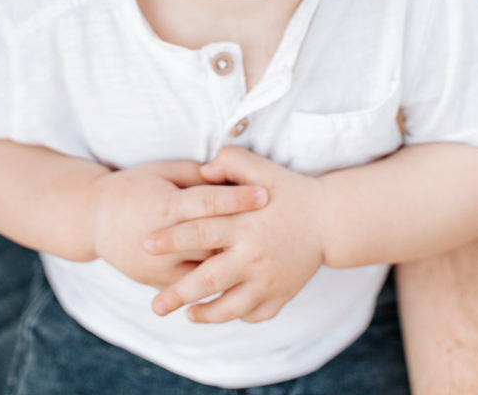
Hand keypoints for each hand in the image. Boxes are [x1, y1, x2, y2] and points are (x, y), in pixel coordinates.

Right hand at [92, 160, 267, 289]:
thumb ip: (195, 174)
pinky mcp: (157, 282)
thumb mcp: (161, 172)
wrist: (95, 220)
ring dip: (234, 268)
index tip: (264, 194)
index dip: (237, 198)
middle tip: (276, 229)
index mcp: (165, 206)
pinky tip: (242, 286)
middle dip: (243, 235)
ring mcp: (159, 266)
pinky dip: (216, 288)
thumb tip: (227, 171)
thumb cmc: (133, 187)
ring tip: (267, 262)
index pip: (207, 202)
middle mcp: (162, 239)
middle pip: (210, 240)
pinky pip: (193, 290)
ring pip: (204, 271)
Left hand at [144, 146, 325, 323]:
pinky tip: (221, 312)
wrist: (331, 220)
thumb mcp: (262, 167)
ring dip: (205, 314)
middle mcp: (254, 256)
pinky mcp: (282, 295)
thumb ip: (230, 161)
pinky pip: (254, 314)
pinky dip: (236, 316)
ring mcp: (269, 280)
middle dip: (177, 294)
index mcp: (244, 224)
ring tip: (185, 314)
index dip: (171, 239)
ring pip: (229, 307)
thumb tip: (202, 171)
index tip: (146, 245)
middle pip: (208, 280)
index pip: (199, 232)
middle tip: (154, 306)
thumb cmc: (291, 191)